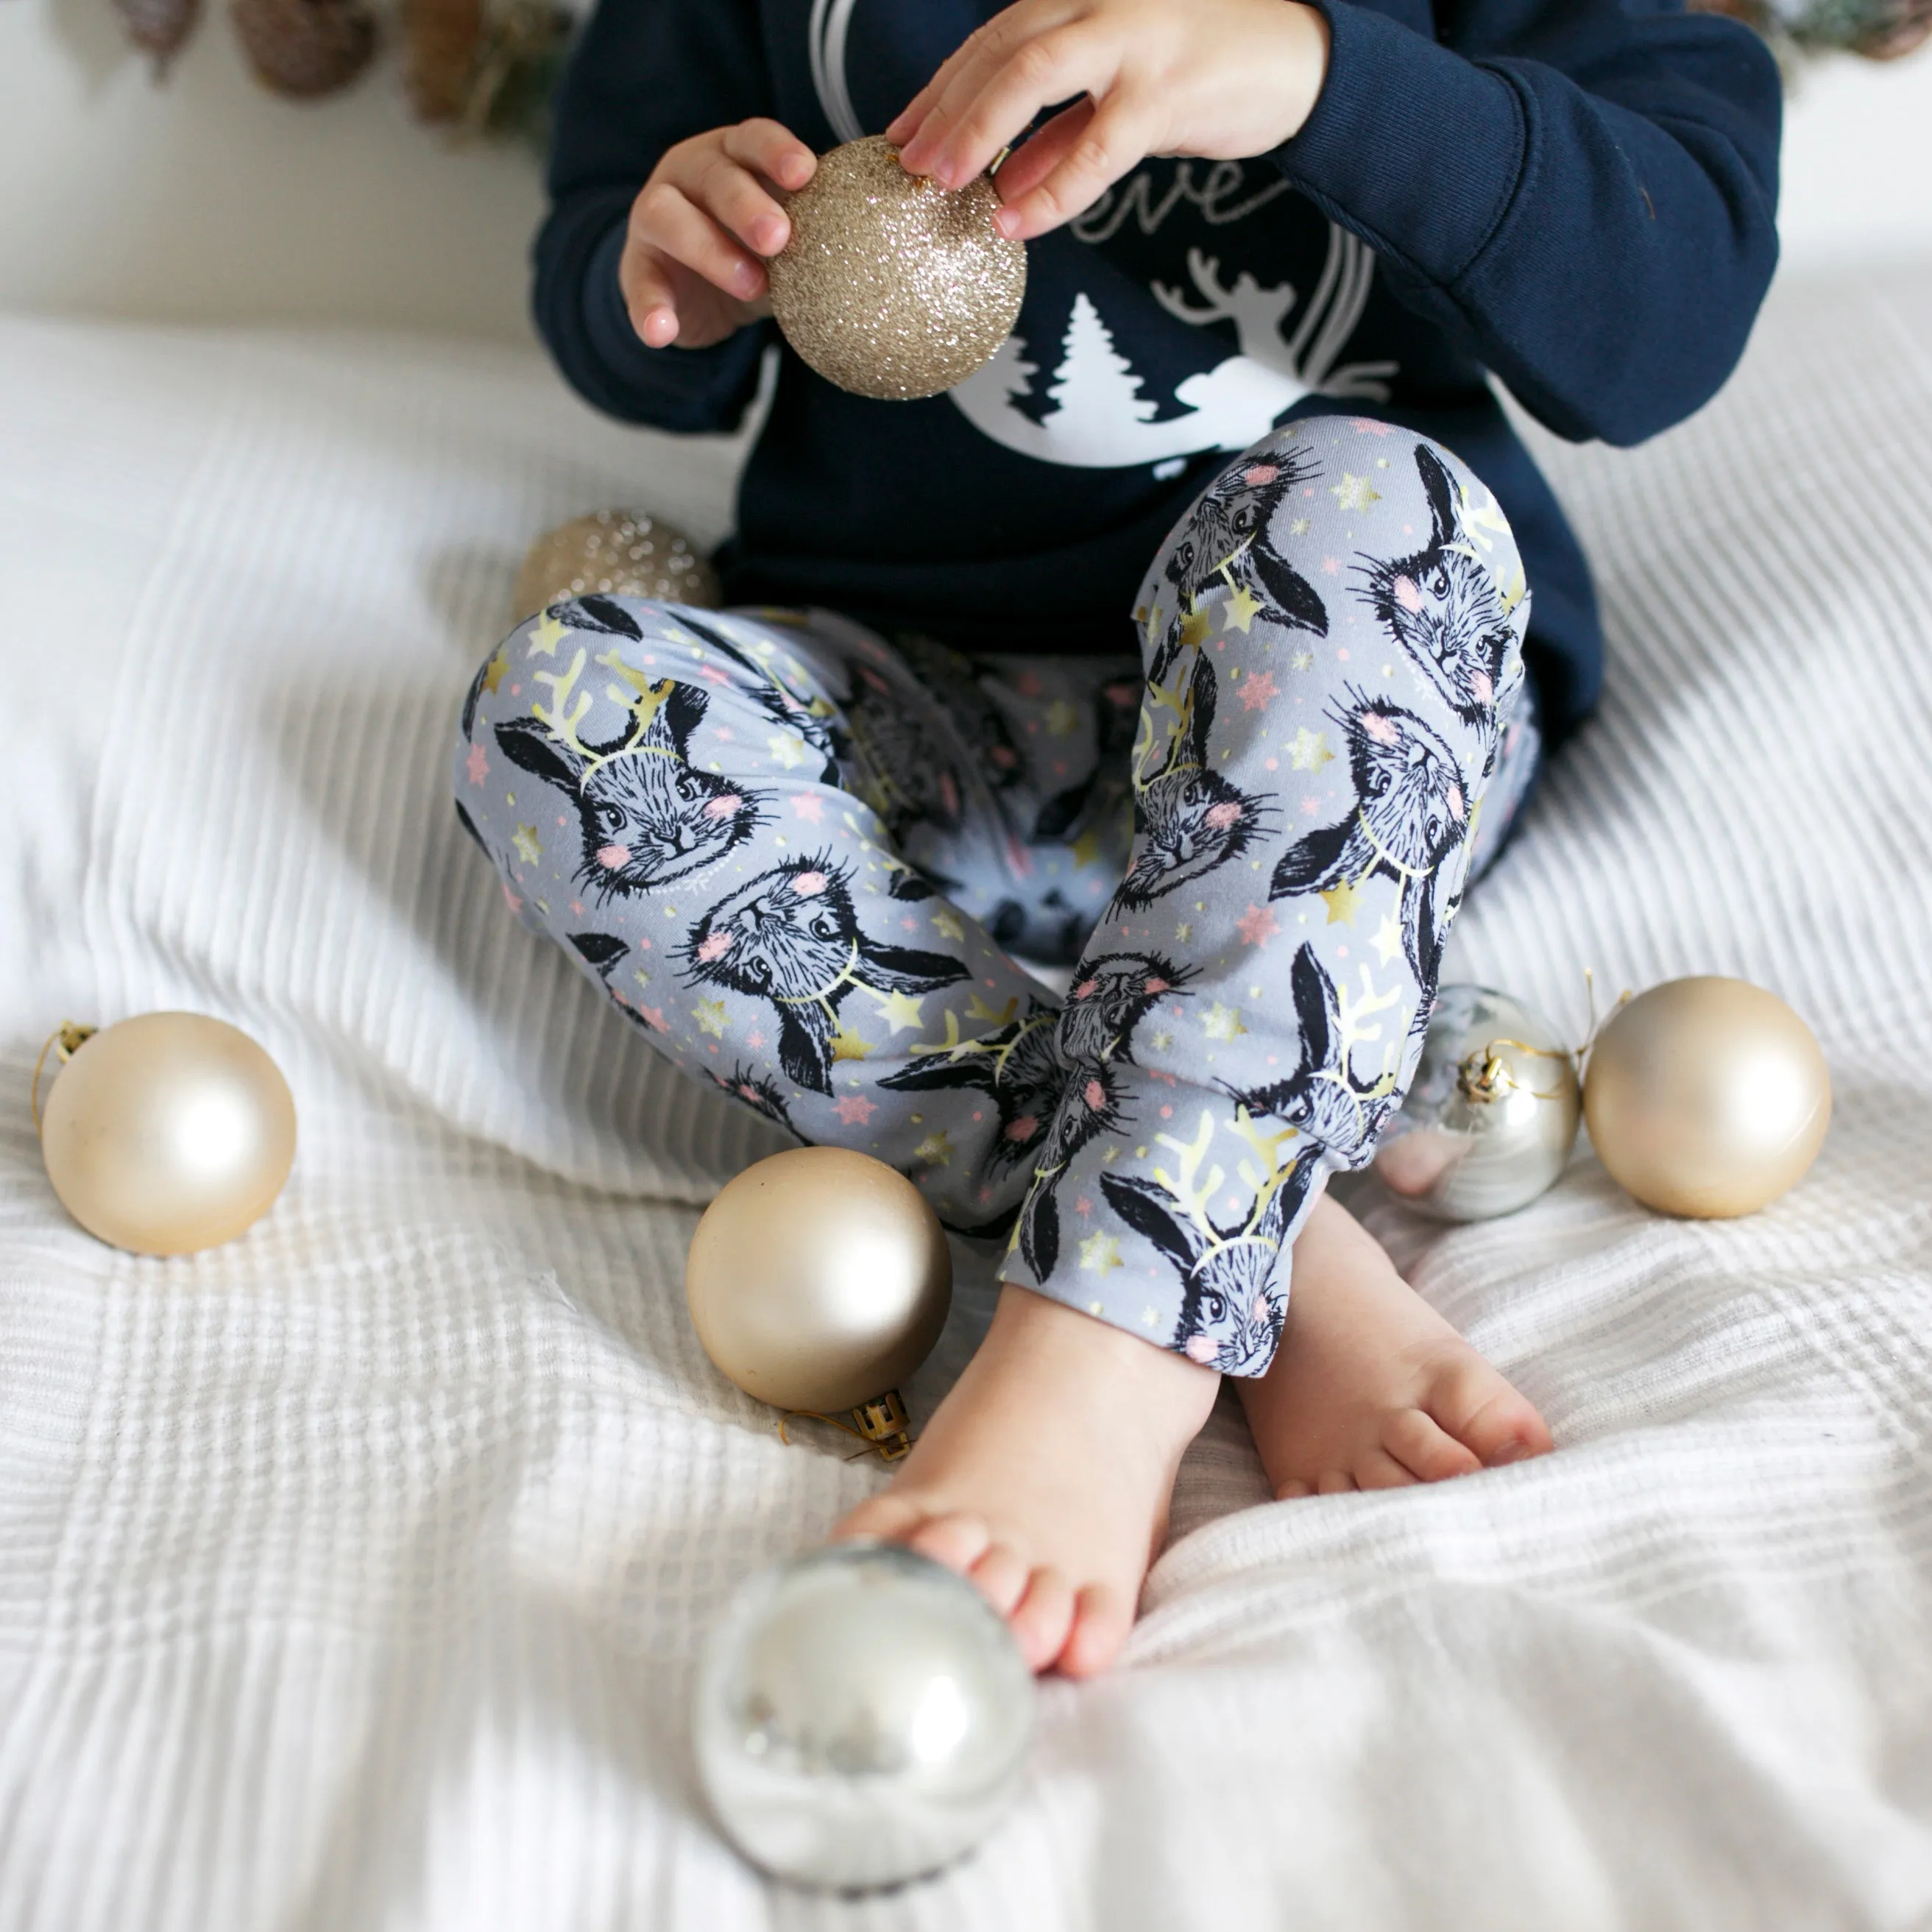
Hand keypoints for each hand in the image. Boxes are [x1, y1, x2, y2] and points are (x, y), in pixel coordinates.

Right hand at [620, 119, 816, 349]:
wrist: (696, 292)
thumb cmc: (753, 250)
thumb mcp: (788, 236)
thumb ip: (818, 229)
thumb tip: (888, 245)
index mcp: (733, 156)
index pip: (753, 138)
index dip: (777, 151)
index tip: (806, 173)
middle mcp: (689, 173)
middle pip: (714, 176)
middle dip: (747, 204)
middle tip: (780, 238)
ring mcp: (655, 216)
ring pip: (669, 217)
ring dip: (709, 250)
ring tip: (751, 285)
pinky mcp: (638, 265)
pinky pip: (639, 285)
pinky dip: (650, 309)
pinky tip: (662, 332)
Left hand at [887, 0, 1329, 241]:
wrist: (1303, 63)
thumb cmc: (1210, 72)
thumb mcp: (1123, 94)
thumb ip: (1064, 130)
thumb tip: (1007, 181)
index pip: (996, 36)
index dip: (943, 85)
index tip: (903, 131)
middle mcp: (1102, 0)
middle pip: (1000, 46)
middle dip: (946, 108)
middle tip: (908, 164)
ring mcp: (1136, 38)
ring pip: (1032, 72)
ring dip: (978, 131)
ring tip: (944, 185)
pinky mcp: (1167, 89)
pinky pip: (1095, 146)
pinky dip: (1050, 189)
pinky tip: (1015, 221)